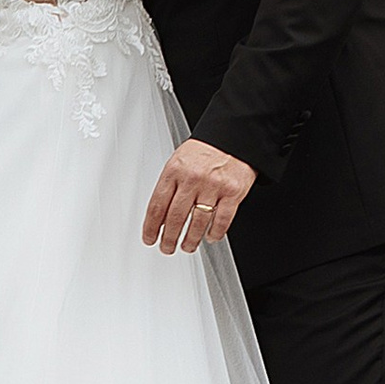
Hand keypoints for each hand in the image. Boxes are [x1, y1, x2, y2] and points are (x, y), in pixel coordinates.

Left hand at [143, 138, 257, 254]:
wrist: (235, 135)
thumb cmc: (206, 150)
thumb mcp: (179, 160)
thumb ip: (170, 184)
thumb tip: (159, 214)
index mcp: (175, 170)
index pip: (157, 205)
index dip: (151, 227)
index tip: (149, 238)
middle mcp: (193, 178)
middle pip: (175, 217)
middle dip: (168, 239)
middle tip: (166, 248)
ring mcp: (213, 186)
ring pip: (198, 223)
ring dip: (190, 240)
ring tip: (187, 246)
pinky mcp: (233, 192)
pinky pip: (222, 220)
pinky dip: (215, 233)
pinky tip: (210, 237)